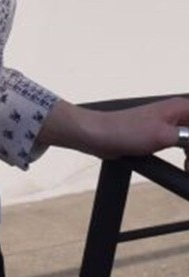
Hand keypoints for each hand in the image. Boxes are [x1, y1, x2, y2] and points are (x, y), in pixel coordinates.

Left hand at [37, 97, 188, 171]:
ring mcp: (170, 126)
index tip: (188, 156)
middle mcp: (178, 114)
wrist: (96, 136)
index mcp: (182, 107)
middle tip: (187, 164)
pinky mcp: (161, 137)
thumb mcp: (165, 136)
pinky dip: (187, 158)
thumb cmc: (124, 131)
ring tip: (186, 168)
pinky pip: (184, 148)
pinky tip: (185, 167)